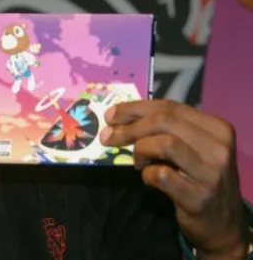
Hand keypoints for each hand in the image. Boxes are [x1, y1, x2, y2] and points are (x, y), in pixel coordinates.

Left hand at [100, 99, 247, 258]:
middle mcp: (218, 147)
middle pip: (164, 121)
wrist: (222, 223)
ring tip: (138, 161)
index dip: (135, 108)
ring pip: (164, 143)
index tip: (110, 115)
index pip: (170, 107)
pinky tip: (149, 178)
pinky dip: (147, 174)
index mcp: (217, 128)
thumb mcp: (192, 148)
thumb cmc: (199, 178)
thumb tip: (119, 118)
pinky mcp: (198, 197)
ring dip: (141, 150)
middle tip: (108, 137)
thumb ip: (166, 130)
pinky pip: (161, 175)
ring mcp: (211, 173)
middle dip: (129, 127)